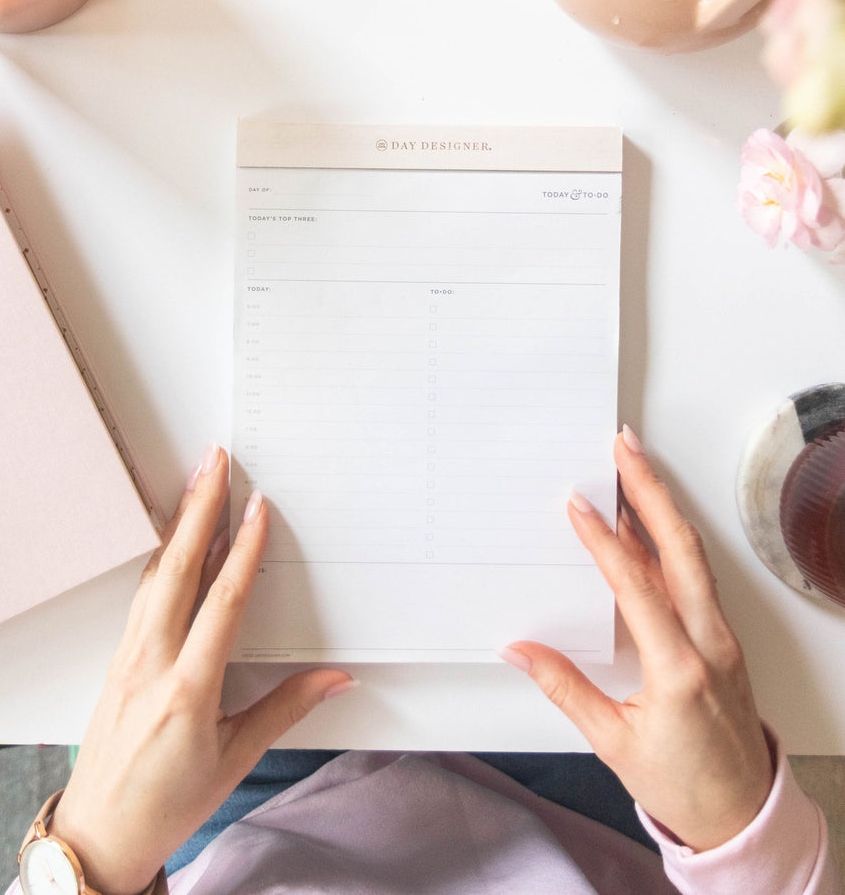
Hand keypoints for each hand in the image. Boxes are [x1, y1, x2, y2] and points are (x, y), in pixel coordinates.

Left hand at [50, 444, 353, 894]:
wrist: (100, 834)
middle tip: (214, 464)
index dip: (242, 551)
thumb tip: (334, 679)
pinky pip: (140, 596)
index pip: (221, 603)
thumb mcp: (235, 760)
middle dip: (198, 510)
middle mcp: (149, 663)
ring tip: (194, 488)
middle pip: (176, 570)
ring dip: (176, 527)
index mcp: (185, 690)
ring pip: (153, 577)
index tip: (257, 510)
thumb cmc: (165, 804)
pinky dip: (158, 559)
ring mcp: (127, 658)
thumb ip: (285, 709)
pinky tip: (168, 544)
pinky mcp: (118, 660)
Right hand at [501, 426, 773, 851]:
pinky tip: (651, 524)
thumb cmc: (682, 783)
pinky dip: (672, 539)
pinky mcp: (721, 637)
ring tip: (636, 469)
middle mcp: (709, 642)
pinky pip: (697, 575)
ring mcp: (721, 637)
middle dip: (651, 490)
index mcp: (679, 670)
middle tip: (626, 448)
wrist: (739, 811)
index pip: (637, 587)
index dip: (604, 541)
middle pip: (682, 548)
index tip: (580, 505)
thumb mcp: (613, 742)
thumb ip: (565, 688)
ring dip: (664, 507)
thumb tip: (520, 650)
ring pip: (694, 555)